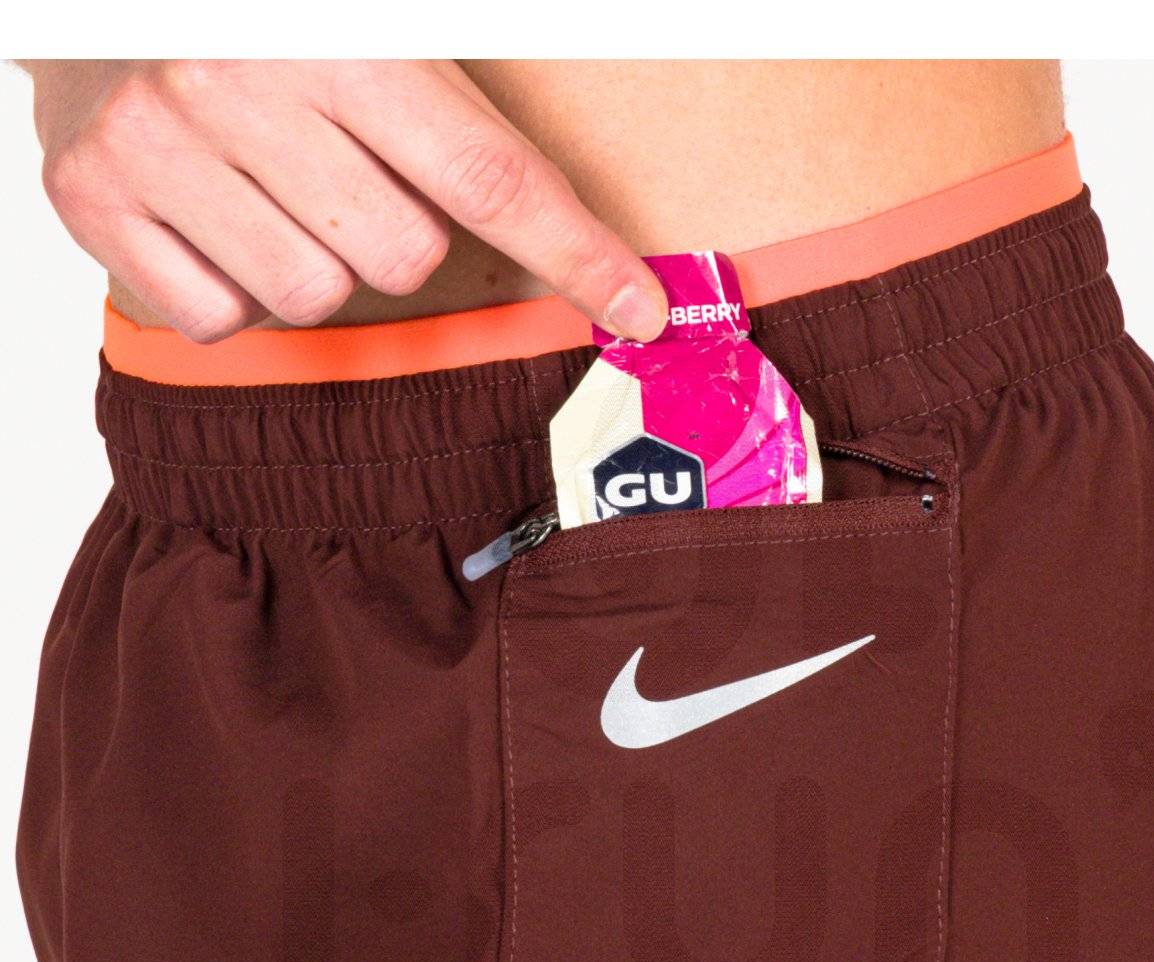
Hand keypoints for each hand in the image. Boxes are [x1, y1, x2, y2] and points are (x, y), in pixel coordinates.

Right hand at [21, 58, 668, 342]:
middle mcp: (240, 84)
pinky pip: (221, 317)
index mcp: (335, 34)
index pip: (490, 176)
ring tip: (269, 184)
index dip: (577, 253)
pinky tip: (211, 214)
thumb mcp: (363, 16)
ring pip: (315, 298)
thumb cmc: (251, 11)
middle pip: (402, 257)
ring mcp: (159, 146)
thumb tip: (567, 198)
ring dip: (312, 260)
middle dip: (395, 229)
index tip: (638, 311)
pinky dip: (227, 286)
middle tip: (344, 168)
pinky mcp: (92, 197)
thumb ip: (459, 99)